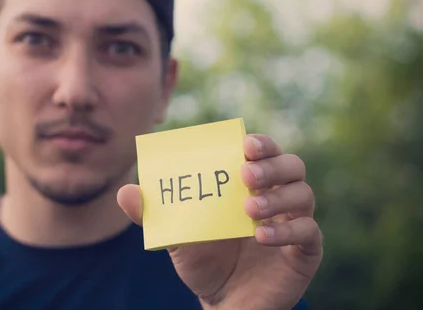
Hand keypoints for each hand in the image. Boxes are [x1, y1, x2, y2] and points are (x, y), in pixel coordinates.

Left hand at [117, 134, 322, 309]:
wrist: (221, 302)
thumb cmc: (202, 259)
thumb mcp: (176, 236)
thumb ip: (153, 214)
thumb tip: (125, 192)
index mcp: (249, 185)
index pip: (263, 152)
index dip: (260, 142)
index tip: (244, 143)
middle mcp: (276, 197)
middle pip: (292, 165)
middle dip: (271, 165)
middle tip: (246, 174)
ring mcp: (294, 223)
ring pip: (304, 194)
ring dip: (277, 198)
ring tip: (248, 209)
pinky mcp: (305, 252)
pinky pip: (309, 232)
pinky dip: (287, 231)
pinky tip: (262, 237)